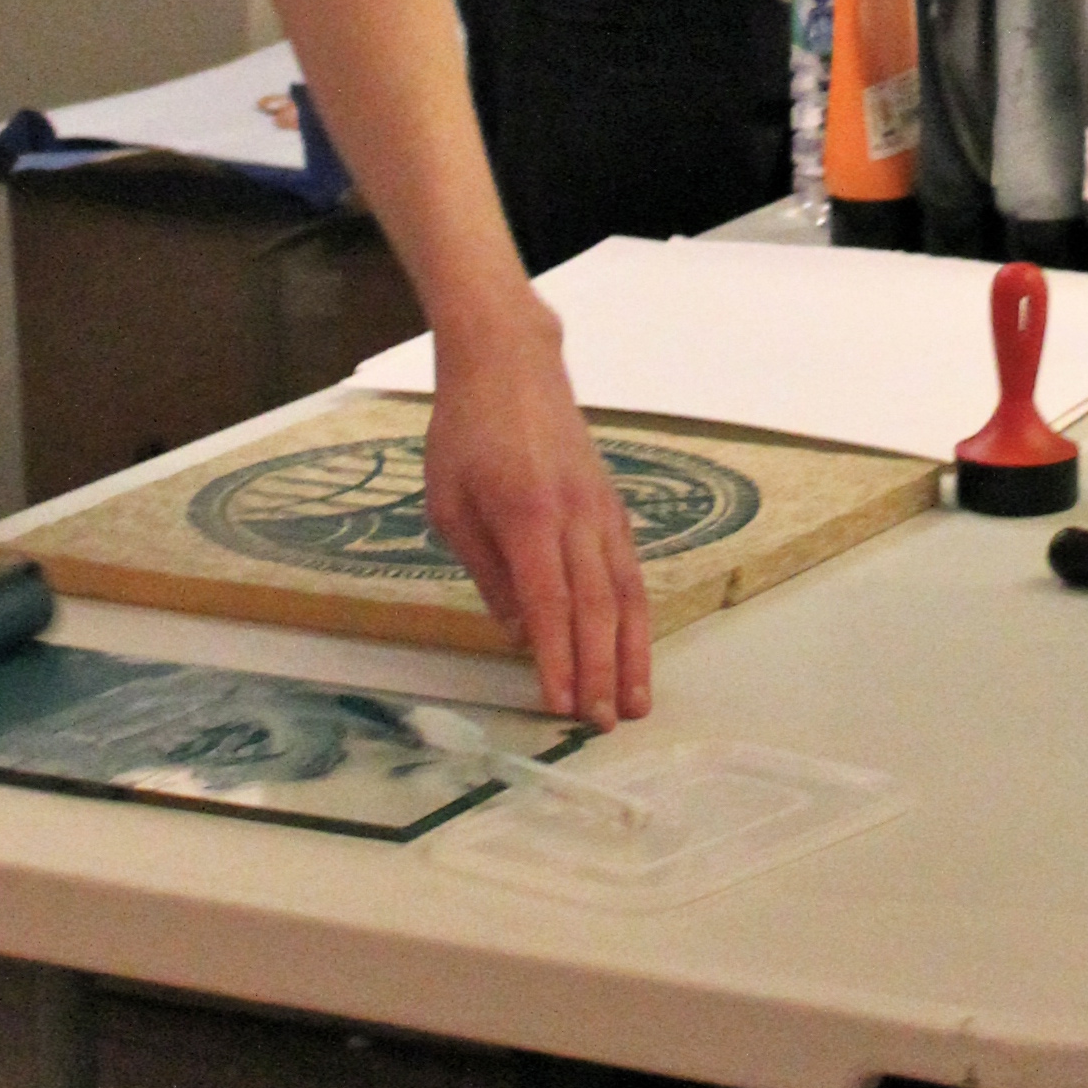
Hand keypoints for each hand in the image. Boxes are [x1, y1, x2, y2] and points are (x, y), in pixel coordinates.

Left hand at [419, 299, 652, 729]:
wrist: (509, 363)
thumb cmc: (464, 432)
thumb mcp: (449, 503)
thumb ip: (485, 568)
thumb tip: (516, 630)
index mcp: (526, 516)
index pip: (547, 603)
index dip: (557, 658)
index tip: (561, 706)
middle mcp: (573, 516)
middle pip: (595, 606)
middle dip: (602, 670)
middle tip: (605, 724)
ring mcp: (600, 509)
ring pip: (626, 591)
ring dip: (634, 652)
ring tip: (639, 701)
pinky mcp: (611, 505)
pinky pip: (630, 568)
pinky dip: (638, 614)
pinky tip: (639, 646)